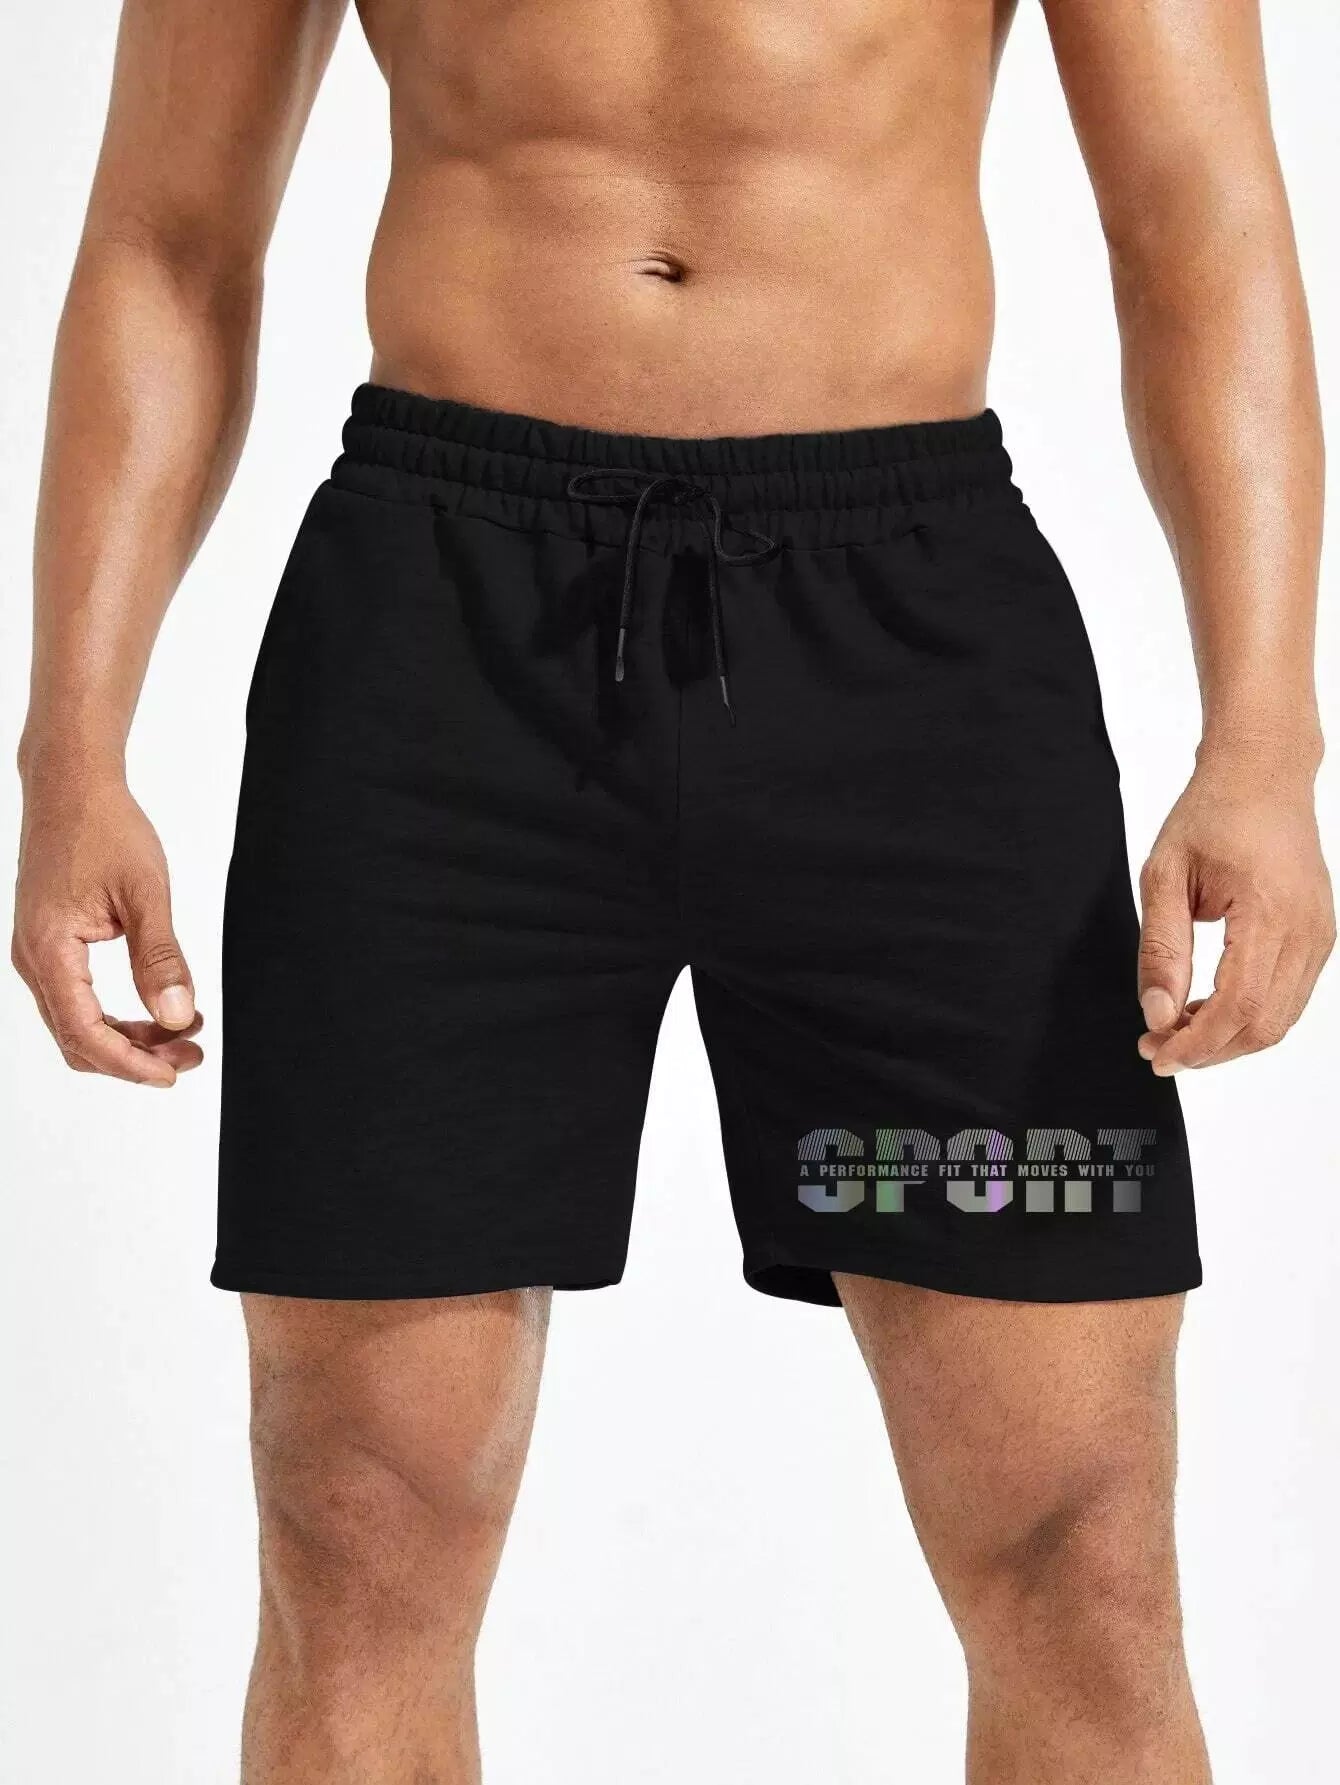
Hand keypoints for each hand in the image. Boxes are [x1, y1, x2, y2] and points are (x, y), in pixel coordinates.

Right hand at [12, 768, 203, 1085]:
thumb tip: (178, 1015)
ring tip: (184, 1031)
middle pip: (78, 1039)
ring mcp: (37, 953)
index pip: (85, 1033)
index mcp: (49, 950)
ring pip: (78, 1022)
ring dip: (129, 1037)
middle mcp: (33, 958)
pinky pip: (77, 998)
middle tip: (190, 1054)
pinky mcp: (49, 944)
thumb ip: (160, 959)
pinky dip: (117, 1012)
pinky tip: (159, 1006)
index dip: (130, 1063)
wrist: (71, 786)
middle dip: (135, 1057)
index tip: (171, 1074)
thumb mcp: (146, 893)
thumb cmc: (103, 826)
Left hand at [1137, 753, 1333, 1073]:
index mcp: (1269, 911)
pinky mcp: (1319, 936)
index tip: (1156, 1054)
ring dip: (1227, 1038)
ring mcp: (1320, 934)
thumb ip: (1161, 951)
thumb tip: (1157, 1015)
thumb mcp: (1165, 876)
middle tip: (1157, 1048)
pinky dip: (1247, 1016)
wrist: (1262, 775)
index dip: (1197, 1042)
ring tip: (1175, 1028)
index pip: (1239, 1006)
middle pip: (1264, 1025)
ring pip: (1280, 1019)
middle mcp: (1307, 929)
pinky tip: (1205, 1007)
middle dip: (1208, 1050)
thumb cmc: (1212, 815)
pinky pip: (1288, 997)